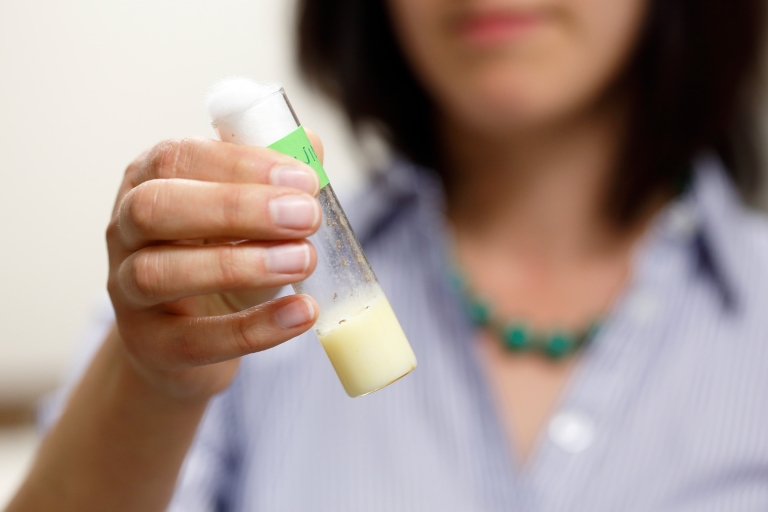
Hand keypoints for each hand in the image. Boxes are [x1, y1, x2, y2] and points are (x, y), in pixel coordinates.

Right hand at [106, 136, 322, 399]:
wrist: (190, 335)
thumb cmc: (219, 256)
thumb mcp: (247, 214)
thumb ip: (275, 179)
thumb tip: (311, 145)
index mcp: (147, 181)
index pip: (176, 158)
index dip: (240, 164)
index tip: (303, 180)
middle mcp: (124, 231)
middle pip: (155, 208)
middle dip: (235, 207)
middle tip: (306, 216)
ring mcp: (127, 291)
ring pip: (159, 273)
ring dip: (240, 265)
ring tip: (303, 261)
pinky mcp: (150, 345)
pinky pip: (194, 340)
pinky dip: (253, 328)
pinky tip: (301, 313)